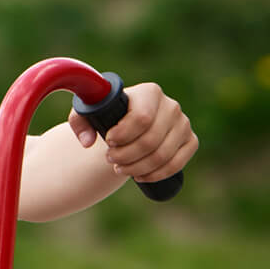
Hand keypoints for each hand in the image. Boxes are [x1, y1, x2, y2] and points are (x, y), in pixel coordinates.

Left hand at [67, 82, 196, 185]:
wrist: (128, 126)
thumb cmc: (107, 118)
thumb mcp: (87, 115)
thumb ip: (79, 122)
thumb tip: (88, 142)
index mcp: (149, 92)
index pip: (142, 118)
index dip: (123, 135)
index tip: (108, 141)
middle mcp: (171, 105)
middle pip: (150, 140)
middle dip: (126, 156)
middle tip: (110, 159)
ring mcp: (183, 124)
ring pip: (161, 155)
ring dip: (137, 168)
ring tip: (120, 168)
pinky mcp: (190, 141)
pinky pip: (176, 164)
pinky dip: (156, 175)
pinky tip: (140, 176)